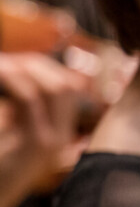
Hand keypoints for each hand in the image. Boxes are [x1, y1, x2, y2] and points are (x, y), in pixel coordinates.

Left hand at [0, 53, 86, 206]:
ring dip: (26, 70)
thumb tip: (16, 74)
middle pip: (66, 84)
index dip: (44, 68)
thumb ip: (18, 113)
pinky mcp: (38, 144)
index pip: (67, 88)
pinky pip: (31, 100)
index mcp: (56, 135)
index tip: (14, 62)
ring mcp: (53, 141)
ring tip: (2, 66)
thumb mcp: (9, 136)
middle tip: (6, 62)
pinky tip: (0, 75)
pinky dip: (14, 81)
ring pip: (56, 88)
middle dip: (36, 65)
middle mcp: (62, 137)